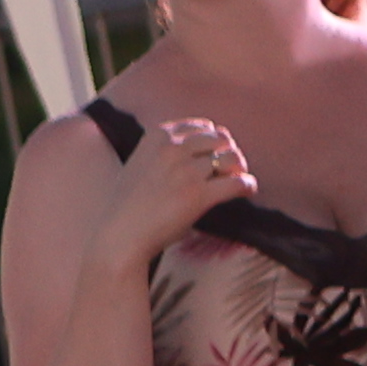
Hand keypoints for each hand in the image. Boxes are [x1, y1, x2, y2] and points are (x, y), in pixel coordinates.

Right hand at [104, 111, 256, 265]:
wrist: (119, 238)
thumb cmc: (128, 208)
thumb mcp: (139, 165)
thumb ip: (165, 152)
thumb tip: (205, 149)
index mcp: (157, 137)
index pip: (202, 126)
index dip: (214, 140)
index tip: (215, 154)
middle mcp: (171, 149)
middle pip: (220, 139)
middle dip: (228, 152)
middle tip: (229, 171)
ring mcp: (185, 171)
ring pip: (231, 159)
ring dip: (238, 169)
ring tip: (235, 180)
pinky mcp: (198, 195)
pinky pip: (238, 182)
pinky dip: (247, 185)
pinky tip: (247, 191)